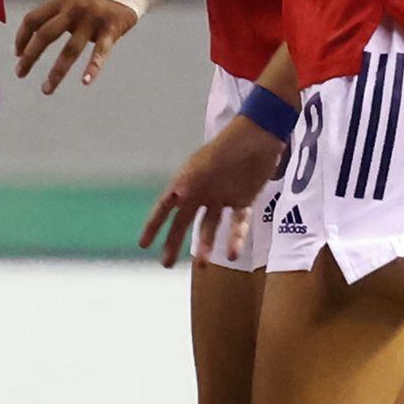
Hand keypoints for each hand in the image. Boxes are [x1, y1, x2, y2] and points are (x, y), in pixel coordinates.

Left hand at [13, 0, 137, 93]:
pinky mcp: (112, 29)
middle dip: (30, 57)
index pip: (33, 19)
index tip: (17, 53)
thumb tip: (40, 30)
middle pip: (45, 35)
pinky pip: (100, 52)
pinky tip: (85, 81)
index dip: (22, 37)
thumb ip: (60, 11)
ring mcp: (93, 19)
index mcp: (63, 0)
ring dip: (56, 72)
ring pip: (70, 50)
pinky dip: (93, 67)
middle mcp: (75, 9)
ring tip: (46, 89)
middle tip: (20, 73)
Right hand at [139, 117, 278, 268]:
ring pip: (209, 226)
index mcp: (187, 180)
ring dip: (206, 245)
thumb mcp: (206, 164)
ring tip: (202, 266)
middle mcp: (201, 191)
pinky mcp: (243, 200)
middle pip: (183, 221)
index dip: (153, 225)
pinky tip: (233, 255)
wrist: (260, 137)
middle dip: (174, 242)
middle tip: (166, 264)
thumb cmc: (230, 146)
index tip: (144, 244)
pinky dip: (235, 238)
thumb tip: (175, 199)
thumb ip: (191, 181)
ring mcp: (221, 196)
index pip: (165, 206)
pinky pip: (236, 223)